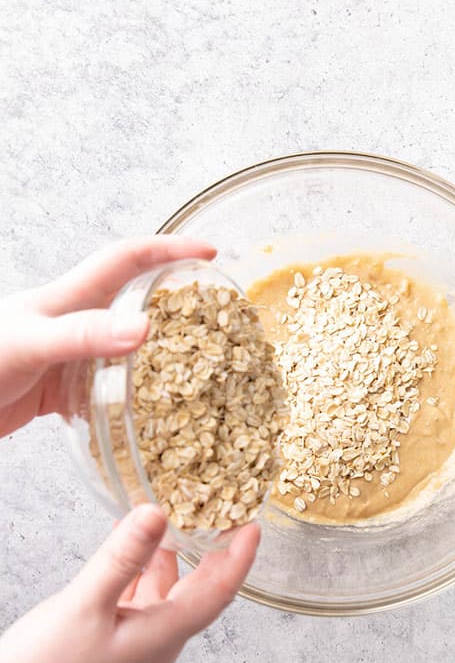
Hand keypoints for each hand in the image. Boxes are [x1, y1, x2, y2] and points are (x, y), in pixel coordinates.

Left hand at [0, 236, 216, 437]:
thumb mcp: (31, 344)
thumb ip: (83, 336)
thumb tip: (142, 329)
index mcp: (68, 299)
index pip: (127, 259)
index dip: (168, 248)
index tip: (208, 250)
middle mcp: (73, 322)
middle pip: (134, 298)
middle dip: (176, 297)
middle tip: (216, 310)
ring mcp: (68, 356)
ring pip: (126, 347)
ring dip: (161, 352)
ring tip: (199, 365)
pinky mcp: (60, 390)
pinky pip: (108, 388)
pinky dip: (133, 397)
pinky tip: (149, 414)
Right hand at [0, 505, 259, 662]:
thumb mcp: (83, 606)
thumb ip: (122, 558)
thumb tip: (158, 513)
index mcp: (163, 638)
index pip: (218, 592)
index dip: (240, 558)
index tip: (253, 525)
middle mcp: (157, 645)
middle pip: (197, 592)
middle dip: (211, 553)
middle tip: (220, 515)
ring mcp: (134, 649)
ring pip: (164, 595)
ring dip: (169, 559)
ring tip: (169, 519)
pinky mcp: (111, 648)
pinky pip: (138, 604)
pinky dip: (139, 574)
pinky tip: (126, 551)